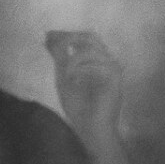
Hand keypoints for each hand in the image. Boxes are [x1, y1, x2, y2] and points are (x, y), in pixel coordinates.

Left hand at [46, 30, 124, 144]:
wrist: (92, 129)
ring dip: (74, 59)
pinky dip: (83, 69)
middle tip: (55, 45)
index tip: (48, 35)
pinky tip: (74, 78)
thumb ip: (58, 57)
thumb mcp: (63, 77)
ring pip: (92, 49)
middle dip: (70, 39)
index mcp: (96, 61)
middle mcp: (107, 61)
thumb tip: (48, 35)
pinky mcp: (116, 76)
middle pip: (90, 37)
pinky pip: (98, 64)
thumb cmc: (79, 108)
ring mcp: (113, 68)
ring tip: (66, 73)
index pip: (84, 38)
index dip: (66, 34)